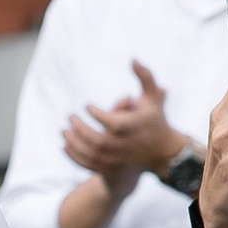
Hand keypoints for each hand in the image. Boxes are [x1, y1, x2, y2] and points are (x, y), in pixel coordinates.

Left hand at [60, 59, 185, 195]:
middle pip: (97, 140)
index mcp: (134, 128)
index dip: (96, 115)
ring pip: (91, 154)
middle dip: (80, 129)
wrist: (162, 153)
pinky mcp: (112, 169)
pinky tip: (65, 146)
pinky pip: (90, 165)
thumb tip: (133, 58)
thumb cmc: (154, 121)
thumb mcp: (153, 98)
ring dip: (74, 143)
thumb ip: (145, 77)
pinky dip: (75, 157)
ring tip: (64, 131)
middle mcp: (125, 146)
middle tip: (70, 117)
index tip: (87, 107)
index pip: (111, 122)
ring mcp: (118, 160)